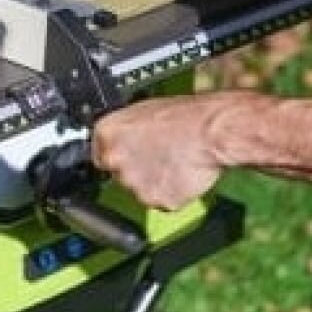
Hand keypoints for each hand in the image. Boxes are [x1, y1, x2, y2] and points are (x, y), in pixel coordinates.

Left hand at [92, 94, 242, 210]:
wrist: (211, 132)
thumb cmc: (185, 117)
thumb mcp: (144, 110)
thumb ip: (124, 130)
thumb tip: (120, 138)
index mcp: (106, 134)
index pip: (100, 153)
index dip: (120, 154)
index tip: (131, 154)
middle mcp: (114, 160)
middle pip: (118, 174)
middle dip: (135, 169)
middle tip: (157, 155)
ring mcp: (134, 184)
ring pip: (139, 190)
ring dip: (153, 181)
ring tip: (173, 161)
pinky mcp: (155, 200)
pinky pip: (160, 200)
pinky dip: (170, 192)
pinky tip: (180, 173)